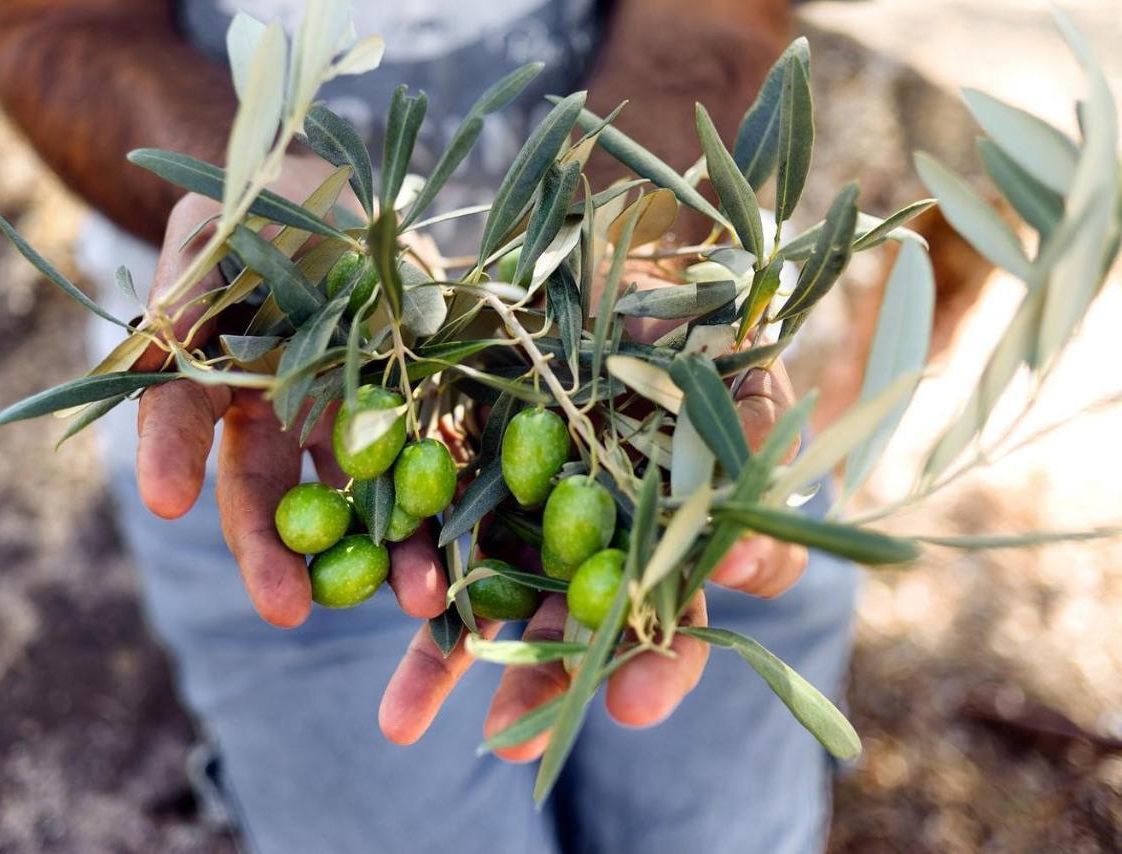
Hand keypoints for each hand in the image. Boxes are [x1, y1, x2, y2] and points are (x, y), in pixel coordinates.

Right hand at [133, 193, 447, 626]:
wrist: (343, 199)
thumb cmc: (261, 209)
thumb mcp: (212, 232)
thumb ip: (185, 286)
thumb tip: (161, 338)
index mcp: (223, 384)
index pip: (187, 431)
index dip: (171, 461)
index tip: (164, 499)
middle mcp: (288, 421)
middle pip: (279, 502)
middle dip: (283, 560)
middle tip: (289, 611)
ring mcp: (360, 423)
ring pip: (369, 503)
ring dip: (394, 557)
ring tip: (421, 600)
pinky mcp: (425, 409)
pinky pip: (442, 465)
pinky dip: (461, 508)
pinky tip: (484, 548)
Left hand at [378, 264, 806, 749]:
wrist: (606, 268)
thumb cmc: (692, 328)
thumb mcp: (737, 380)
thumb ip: (751, 460)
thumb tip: (745, 560)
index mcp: (663, 540)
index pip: (670, 623)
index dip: (654, 667)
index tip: (626, 704)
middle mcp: (591, 544)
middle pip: (569, 634)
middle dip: (541, 689)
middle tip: (513, 743)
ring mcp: (521, 517)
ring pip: (489, 601)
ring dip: (448, 662)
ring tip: (406, 724)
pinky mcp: (458, 481)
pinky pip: (424, 533)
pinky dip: (400, 573)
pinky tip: (373, 621)